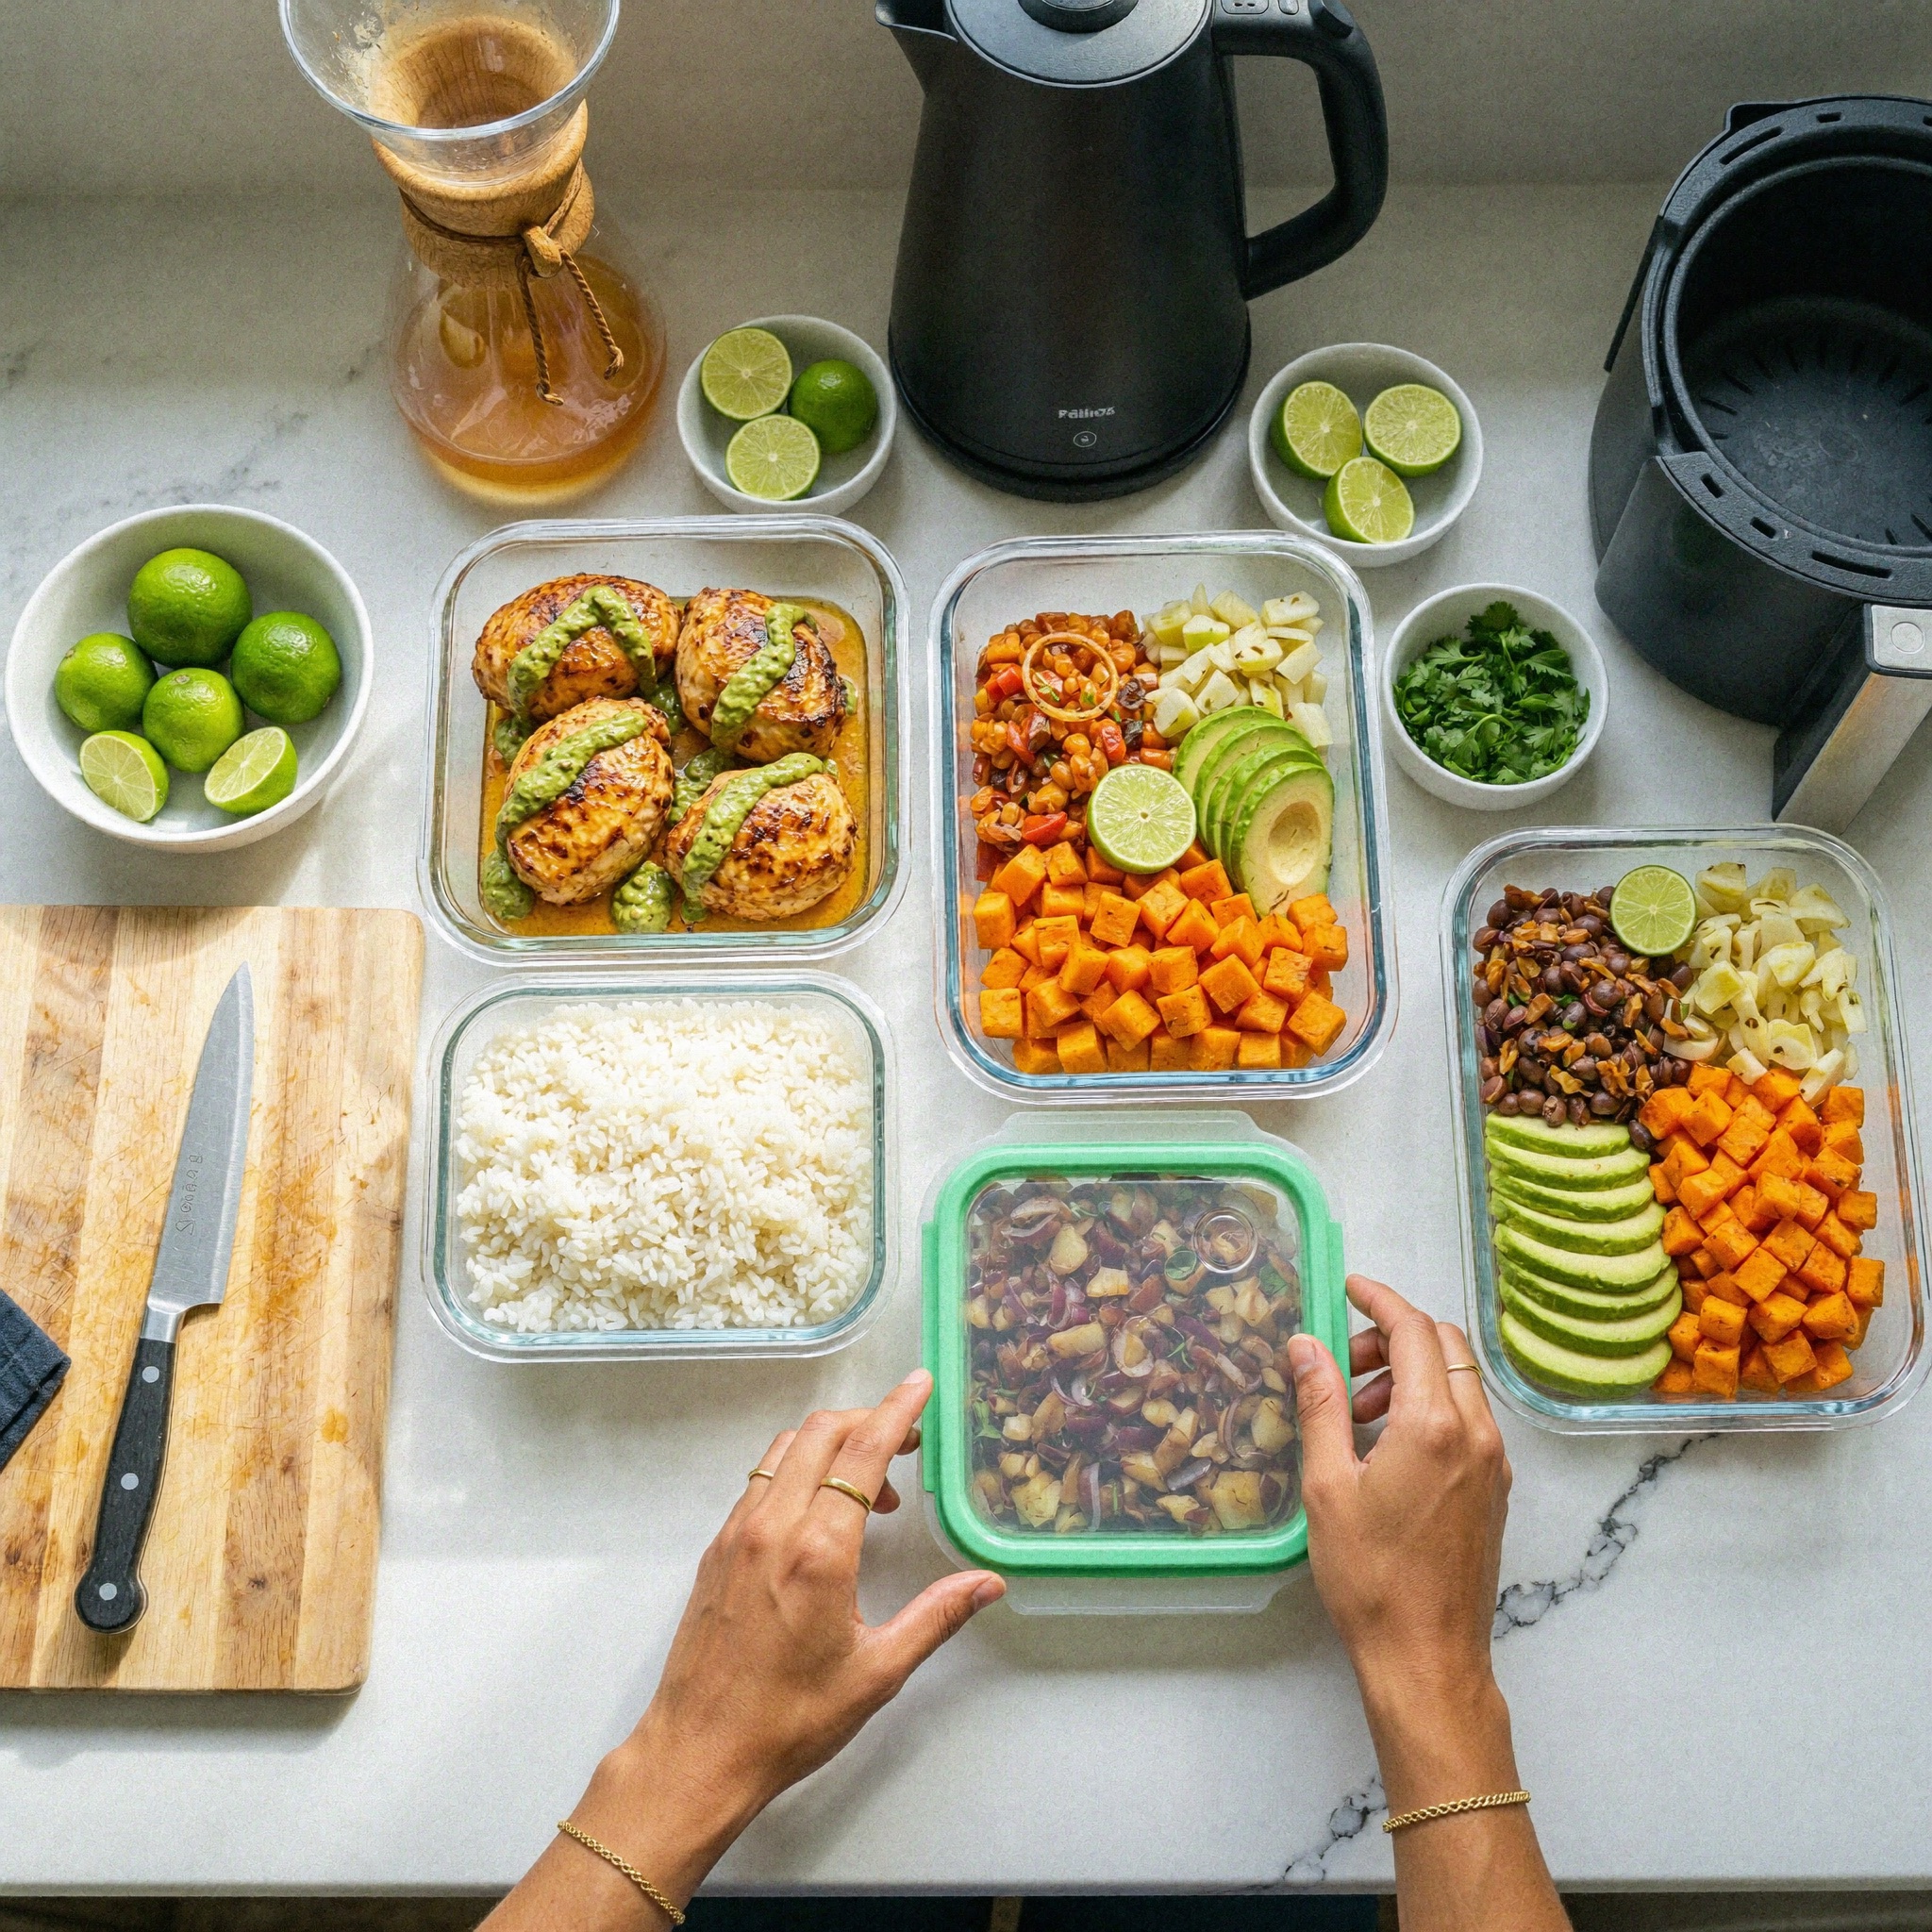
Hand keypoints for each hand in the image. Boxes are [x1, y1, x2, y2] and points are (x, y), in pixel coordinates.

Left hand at [621, 1367, 1003, 1821]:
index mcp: (818, 1551)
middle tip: (908, 1440)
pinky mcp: (716, 1549)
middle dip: (868, 1420)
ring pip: (785, 1450)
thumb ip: (935, 1617)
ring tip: (872, 1488)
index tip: (920, 1385)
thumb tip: (987, 1582)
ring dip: (831, 1445)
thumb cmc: (790, 1721)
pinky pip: (760, 1481)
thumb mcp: (877, 1673)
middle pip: (821, 1433)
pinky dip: (798, 1470)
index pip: (862, 1452)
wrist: (698, 1752)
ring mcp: (737, 1533)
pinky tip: (821, 1512)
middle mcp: (773, 1526)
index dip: (895, 1411)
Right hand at [1288, 1282, 1565, 1931]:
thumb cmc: (1370, 1579)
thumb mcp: (1327, 1485)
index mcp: (1435, 1425)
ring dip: (1411, 1371)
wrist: (1428, 1658)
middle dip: (1395, 1334)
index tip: (1348, 1289)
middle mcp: (1477, 1434)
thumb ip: (1320, 1404)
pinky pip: (1469, 1419)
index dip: (1380, 1300)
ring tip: (1356, 1408)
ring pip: (1460, 1381)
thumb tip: (1306, 1345)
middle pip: (1445, 1346)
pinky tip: (1386, 1444)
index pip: (1415, 1331)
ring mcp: (1494, 1463)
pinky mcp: (1496, 1490)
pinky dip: (1430, 1406)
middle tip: (1343, 1357)